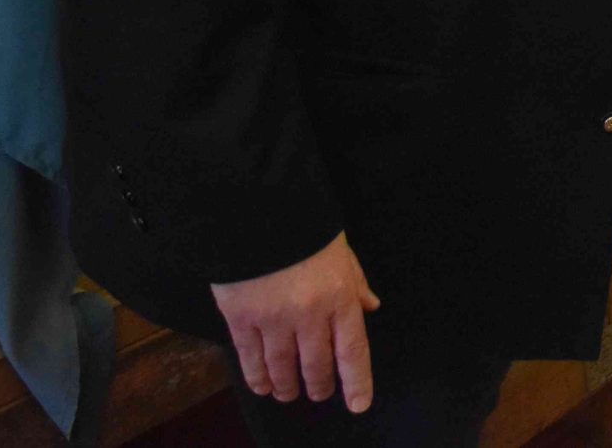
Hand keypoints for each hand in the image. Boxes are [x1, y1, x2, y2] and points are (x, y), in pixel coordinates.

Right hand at [210, 231, 378, 411]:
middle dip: (319, 386)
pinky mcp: (241, 319)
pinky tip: (263, 385)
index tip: (358, 404)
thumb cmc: (304, 225)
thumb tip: (371, 307)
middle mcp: (309, 314)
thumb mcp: (340, 249)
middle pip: (316, 366)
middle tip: (318, 393)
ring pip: (283, 368)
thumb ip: (355, 282)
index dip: (357, 382)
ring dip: (288, 386)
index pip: (352, 350)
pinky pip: (251, 359)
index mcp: (338, 295)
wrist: (255, 207)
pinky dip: (258, 377)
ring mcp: (273, 319)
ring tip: (289, 393)